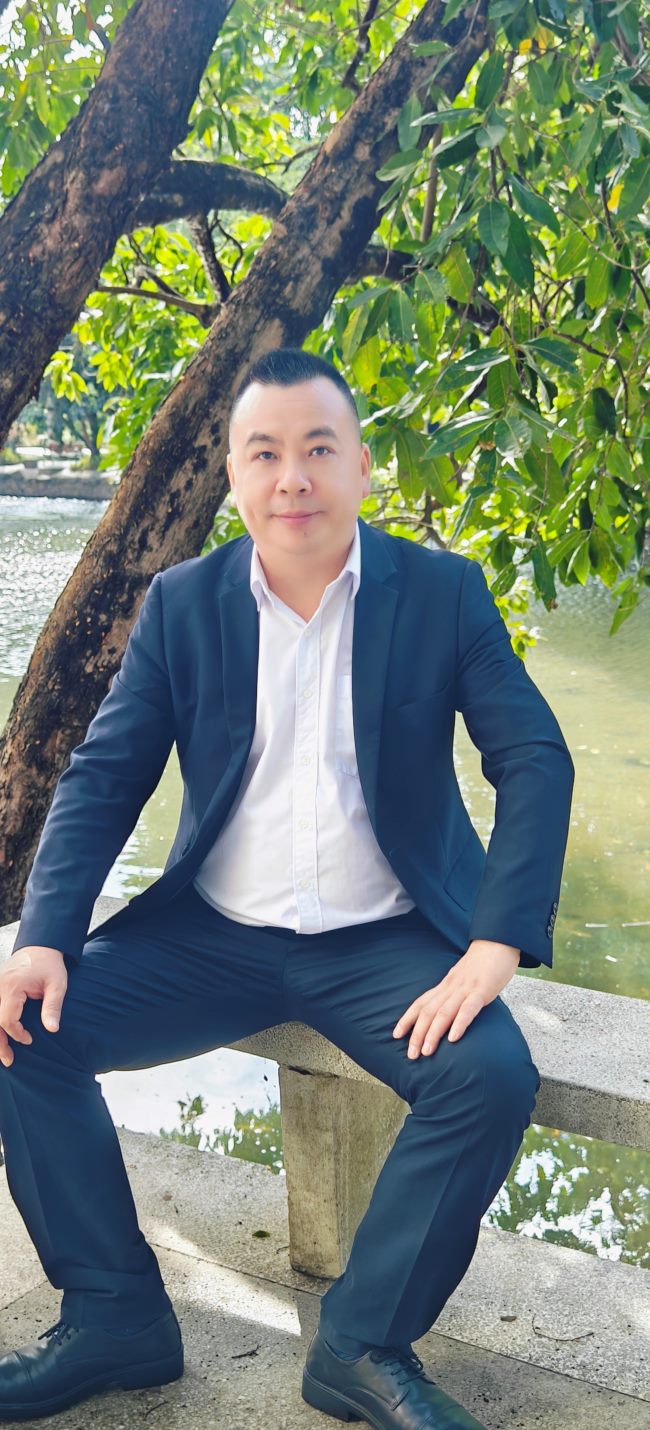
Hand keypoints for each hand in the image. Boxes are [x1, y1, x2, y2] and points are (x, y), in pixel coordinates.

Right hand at [0, 946, 67, 1067]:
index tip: (30, 1040)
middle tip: (9, 1061)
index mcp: (13, 986)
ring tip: (3, 1054)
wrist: (41, 945)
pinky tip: (1, 1036)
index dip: (17, 1034)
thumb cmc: (50, 965)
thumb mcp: (57, 984)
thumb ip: (53, 1007)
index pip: (7, 1018)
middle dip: (0, 1042)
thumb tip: (52, 1030)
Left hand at [392, 939, 519, 1057]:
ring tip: (426, 1052)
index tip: (396, 1035)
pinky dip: (459, 1023)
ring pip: (444, 1012)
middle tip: (411, 1055)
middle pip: (428, 1011)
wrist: (498, 941)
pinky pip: (468, 1008)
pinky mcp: (481, 990)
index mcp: (446, 985)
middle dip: (417, 1034)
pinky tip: (453, 1038)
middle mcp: (451, 987)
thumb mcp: (464, 979)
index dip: (407, 1019)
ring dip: (433, 1033)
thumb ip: (456, 994)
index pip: (421, 1003)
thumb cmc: (483, 964)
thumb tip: (449, 1015)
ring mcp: (465, 988)